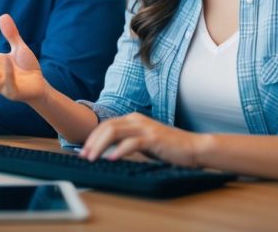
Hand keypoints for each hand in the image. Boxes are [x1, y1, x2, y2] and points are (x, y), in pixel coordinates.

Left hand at [79, 112, 205, 167]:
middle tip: (83, 156)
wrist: (193, 147)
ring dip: (100, 145)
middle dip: (92, 141)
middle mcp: (137, 120)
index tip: (83, 151)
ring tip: (92, 157)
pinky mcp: (154, 139)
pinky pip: (132, 143)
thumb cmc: (169, 148)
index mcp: (133, 119)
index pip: (106, 125)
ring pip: (115, 132)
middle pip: (107, 127)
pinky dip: (120, 150)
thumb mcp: (144, 142)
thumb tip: (107, 151)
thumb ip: (128, 141)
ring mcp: (145, 128)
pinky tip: (111, 158)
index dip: (92, 137)